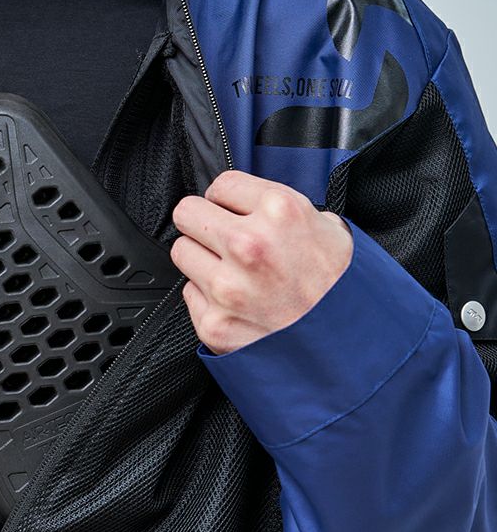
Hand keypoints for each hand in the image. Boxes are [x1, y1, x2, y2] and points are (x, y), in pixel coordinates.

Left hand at [171, 170, 353, 355]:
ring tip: (231, 271)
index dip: (227, 199)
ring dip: (201, 258)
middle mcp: (248, 245)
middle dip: (202, 222)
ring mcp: (227, 287)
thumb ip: (284, 210)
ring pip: (182, 251)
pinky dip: (207, 297)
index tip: (232, 211)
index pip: (221, 184)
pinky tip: (236, 302)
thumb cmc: (341, 289)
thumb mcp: (328, 229)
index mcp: (279, 211)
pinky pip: (191, 293)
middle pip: (187, 213)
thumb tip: (250, 203)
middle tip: (219, 237)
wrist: (350, 347)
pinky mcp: (214, 322)